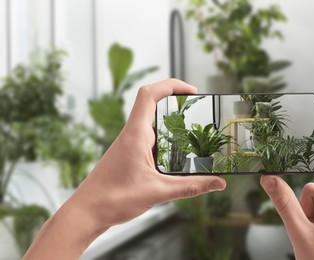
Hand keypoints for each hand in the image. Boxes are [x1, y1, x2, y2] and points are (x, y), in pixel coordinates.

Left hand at [24, 79, 225, 258]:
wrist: (86, 213)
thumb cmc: (113, 199)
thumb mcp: (159, 192)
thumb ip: (191, 187)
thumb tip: (218, 183)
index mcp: (135, 135)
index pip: (150, 95)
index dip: (171, 85)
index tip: (192, 91)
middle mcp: (131, 135)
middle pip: (152, 104)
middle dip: (176, 104)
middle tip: (198, 111)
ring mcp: (129, 144)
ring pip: (151, 123)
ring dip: (170, 123)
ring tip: (192, 133)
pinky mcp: (128, 155)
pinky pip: (149, 139)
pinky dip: (164, 140)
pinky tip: (176, 155)